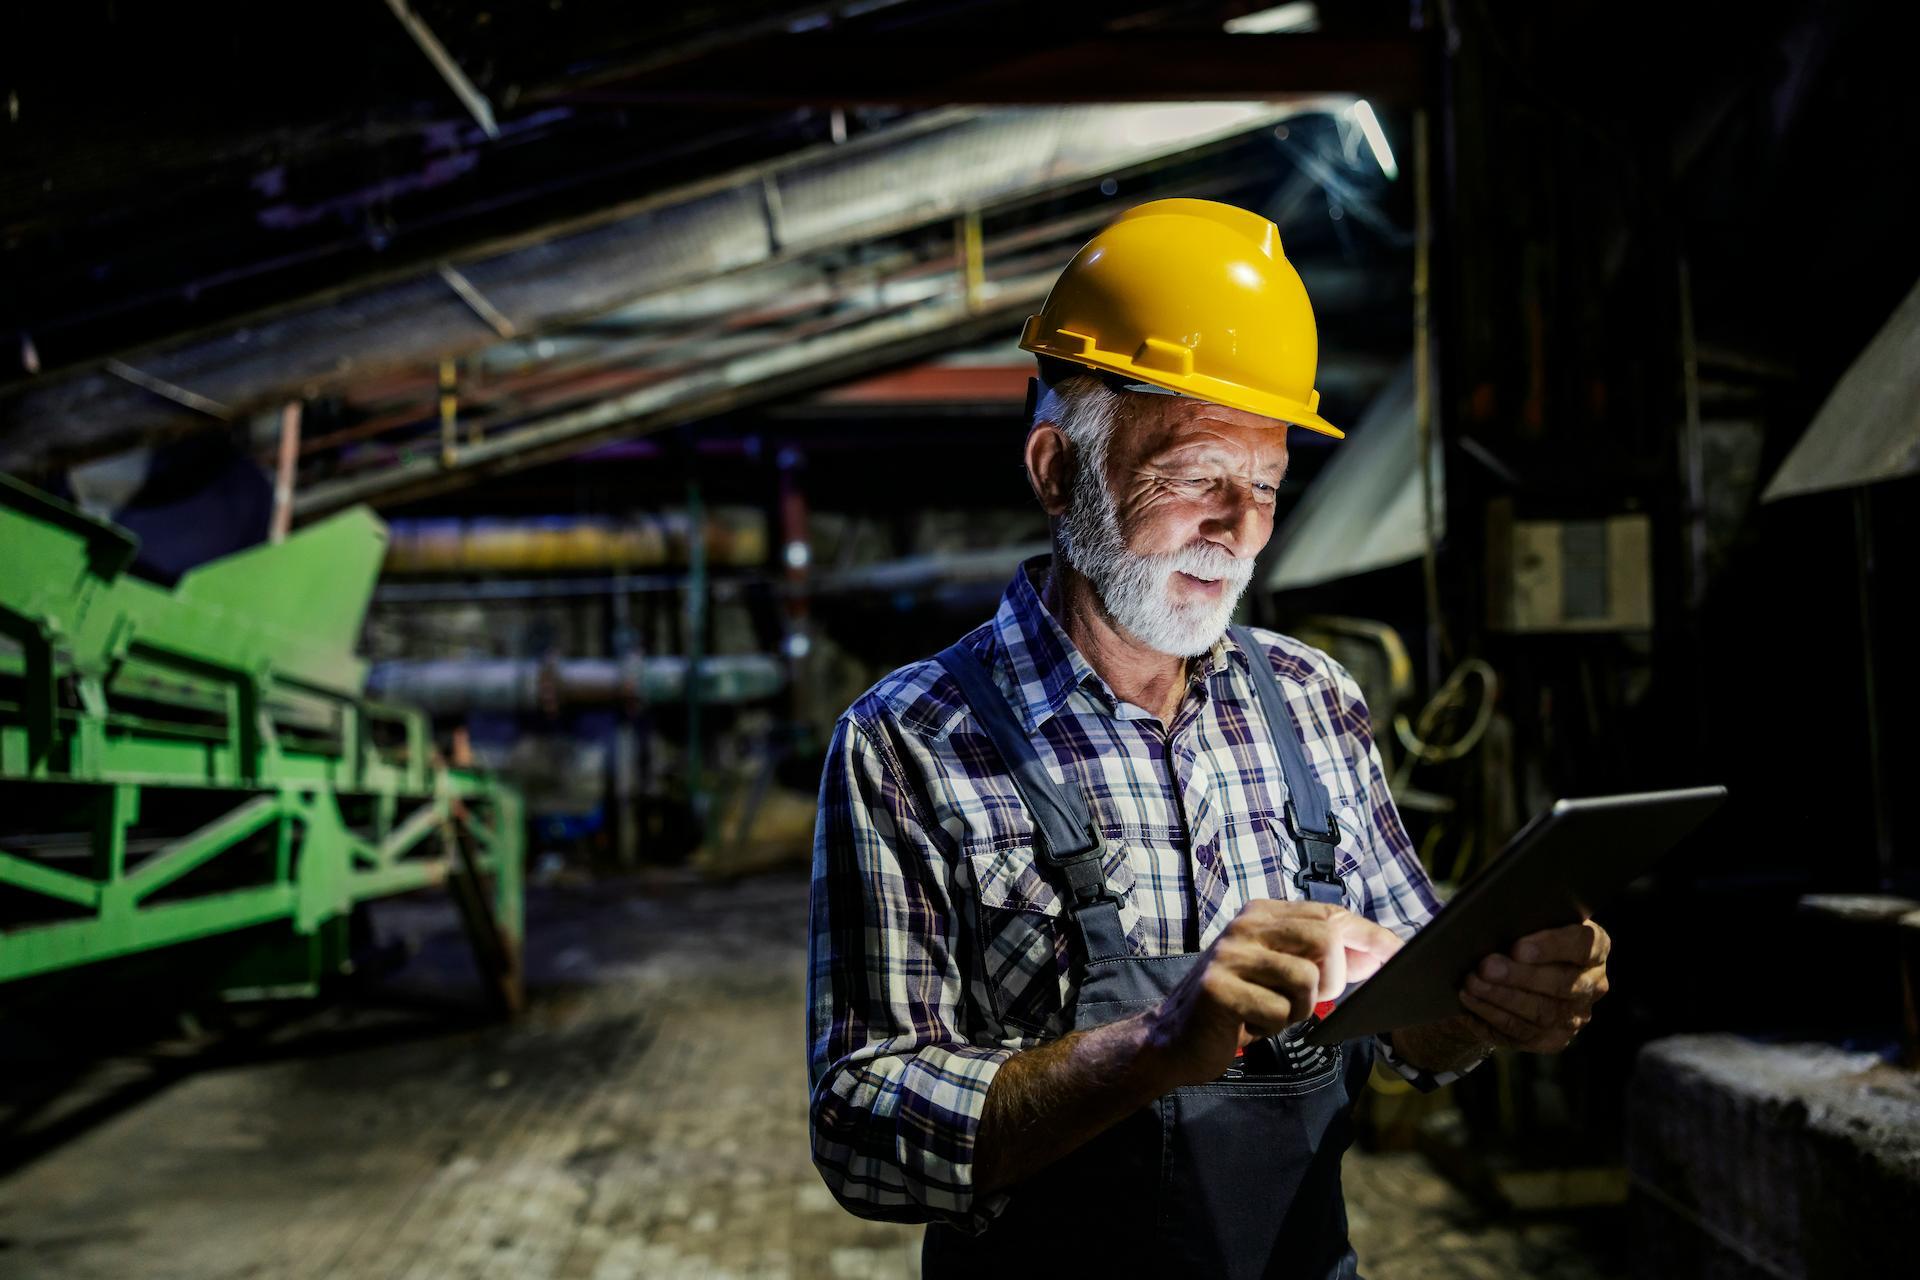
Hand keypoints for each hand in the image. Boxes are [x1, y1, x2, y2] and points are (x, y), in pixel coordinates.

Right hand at [1141, 899, 1403, 1087]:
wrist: (1175, 1038)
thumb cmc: (1236, 1005)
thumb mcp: (1276, 970)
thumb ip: (1319, 957)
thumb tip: (1378, 953)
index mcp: (1261, 913)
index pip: (1331, 914)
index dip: (1370, 936)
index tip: (1401, 955)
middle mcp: (1245, 926)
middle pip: (1325, 939)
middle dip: (1332, 979)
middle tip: (1310, 1001)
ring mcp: (1230, 955)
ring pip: (1306, 979)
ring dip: (1300, 1009)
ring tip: (1273, 1013)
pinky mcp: (1220, 989)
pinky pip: (1280, 1012)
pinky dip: (1273, 1027)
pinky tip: (1250, 1025)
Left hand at [1458, 918, 1610, 1052]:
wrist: (1522, 973)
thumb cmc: (1525, 936)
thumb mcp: (1530, 923)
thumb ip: (1524, 921)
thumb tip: (1493, 925)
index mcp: (1594, 949)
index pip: (1583, 945)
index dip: (1551, 946)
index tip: (1518, 947)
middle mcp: (1592, 985)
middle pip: (1561, 983)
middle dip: (1519, 976)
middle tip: (1486, 967)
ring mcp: (1574, 1016)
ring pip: (1540, 1012)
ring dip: (1501, 998)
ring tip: (1472, 983)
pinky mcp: (1552, 1039)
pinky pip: (1522, 1032)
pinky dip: (1491, 1015)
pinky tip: (1470, 1000)